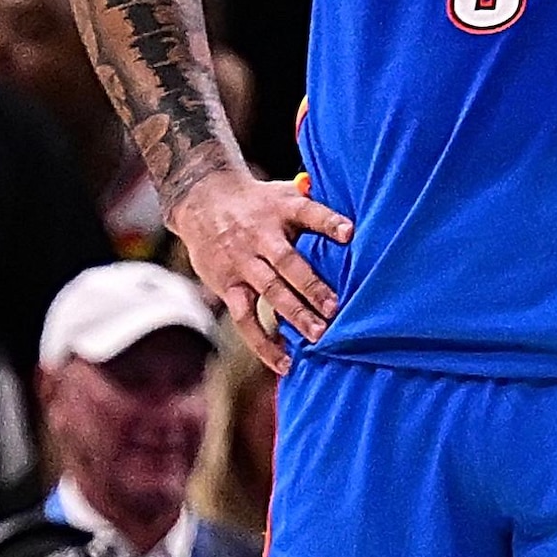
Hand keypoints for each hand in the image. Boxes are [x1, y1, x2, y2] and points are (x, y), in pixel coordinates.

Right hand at [167, 166, 351, 372]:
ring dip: (293, 315)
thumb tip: (354, 222)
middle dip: (311, 286)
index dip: (328, 222)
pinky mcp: (228, 285)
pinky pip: (245, 319)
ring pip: (269, 291)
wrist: (202, 199)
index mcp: (281, 209)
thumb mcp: (283, 193)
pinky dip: (264, 343)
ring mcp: (243, 262)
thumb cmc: (258, 202)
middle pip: (287, 262)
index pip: (307, 213)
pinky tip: (285, 363)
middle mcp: (261, 236)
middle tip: (335, 309)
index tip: (349, 233)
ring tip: (318, 337)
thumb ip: (315, 206)